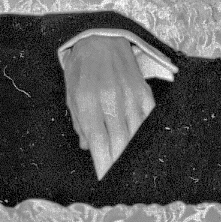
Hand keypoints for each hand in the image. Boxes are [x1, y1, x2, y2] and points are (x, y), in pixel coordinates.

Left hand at [62, 34, 154, 178]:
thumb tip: (87, 148)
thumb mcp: (72, 95)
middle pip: (119, 143)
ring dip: (135, 155)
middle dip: (120, 166)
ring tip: (134, 173)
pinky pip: (149, 120)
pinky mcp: (143, 92)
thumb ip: (80, 123)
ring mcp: (130, 97)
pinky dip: (147, 136)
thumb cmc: (82, 69)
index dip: (103, 165)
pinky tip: (147, 149)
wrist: (101, 38)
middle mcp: (111, 101)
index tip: (105, 181)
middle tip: (120, 184)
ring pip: (136, 135)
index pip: (98, 143)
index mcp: (88, 103)